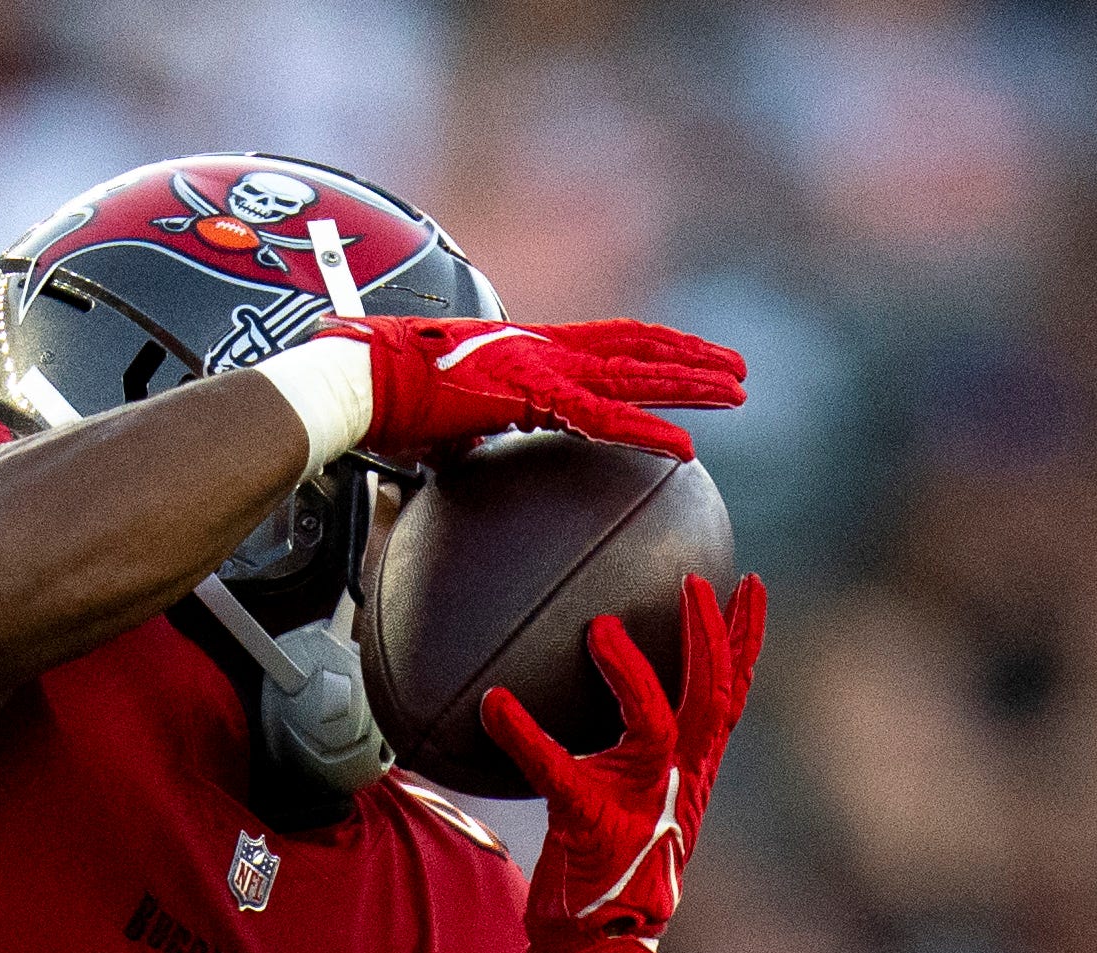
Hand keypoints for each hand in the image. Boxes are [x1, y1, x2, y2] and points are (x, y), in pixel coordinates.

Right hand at [316, 311, 745, 462]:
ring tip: (736, 393)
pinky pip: (604, 418)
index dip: (651, 348)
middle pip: (635, 348)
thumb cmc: (385, 403)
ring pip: (635, 373)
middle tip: (737, 372)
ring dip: (690, 384)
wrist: (358, 382)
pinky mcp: (530, 393)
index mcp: (526, 348)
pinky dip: (648, 432)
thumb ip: (465, 440)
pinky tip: (686, 448)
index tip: (688, 358)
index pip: (606, 341)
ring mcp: (540, 365)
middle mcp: (542, 348)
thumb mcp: (441, 424)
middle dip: (690, 359)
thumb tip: (449, 468)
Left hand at [481, 572, 764, 952]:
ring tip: (602, 628)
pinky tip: (494, 704)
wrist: (599, 942)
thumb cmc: (612, 863)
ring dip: (631, 675)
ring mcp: (639, 805)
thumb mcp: (635, 796)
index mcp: (693, 770)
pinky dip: (526, 737)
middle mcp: (677, 782)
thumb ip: (634, 746)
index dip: (746, 640)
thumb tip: (598, 687)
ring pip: (653, 728)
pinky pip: (558, 773)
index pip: (732, 695)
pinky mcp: (593, 827)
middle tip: (696, 582)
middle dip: (709, 638)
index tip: (751, 585)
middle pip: (711, 700)